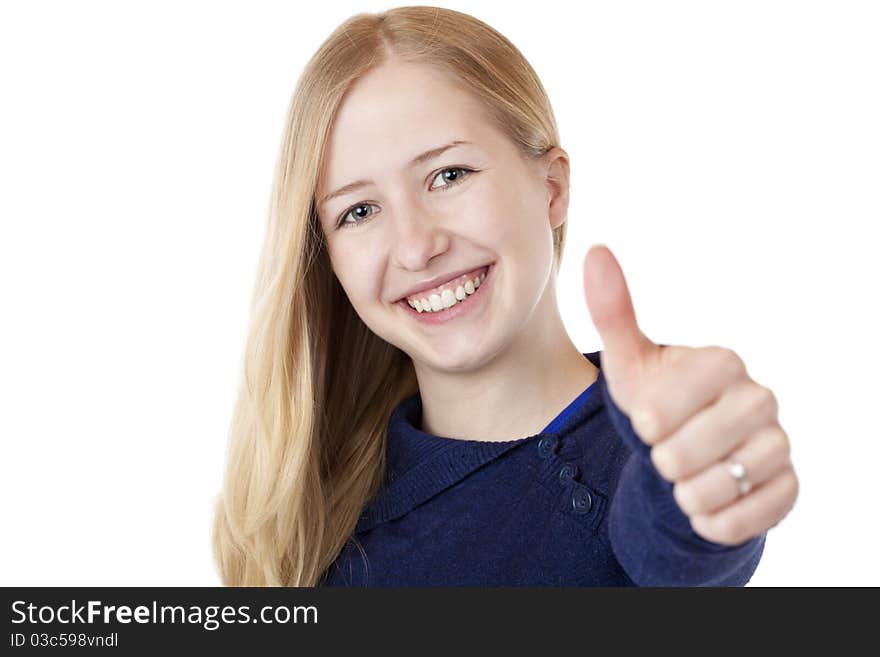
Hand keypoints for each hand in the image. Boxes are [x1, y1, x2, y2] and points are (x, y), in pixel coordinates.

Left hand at [582, 244, 798, 545]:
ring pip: (709, 490)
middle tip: (668, 450)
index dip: (643, 424)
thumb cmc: (659, 403)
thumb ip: (613, 311)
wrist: (693, 454)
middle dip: (660, 461)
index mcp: (722, 363)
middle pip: (680, 455)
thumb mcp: (630, 363)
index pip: (658, 411)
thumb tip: (596, 251)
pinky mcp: (788, 488)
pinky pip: (739, 521)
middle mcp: (760, 398)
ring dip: (683, 493)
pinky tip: (706, 504)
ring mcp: (779, 444)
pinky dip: (711, 522)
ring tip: (686, 476)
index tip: (649, 419)